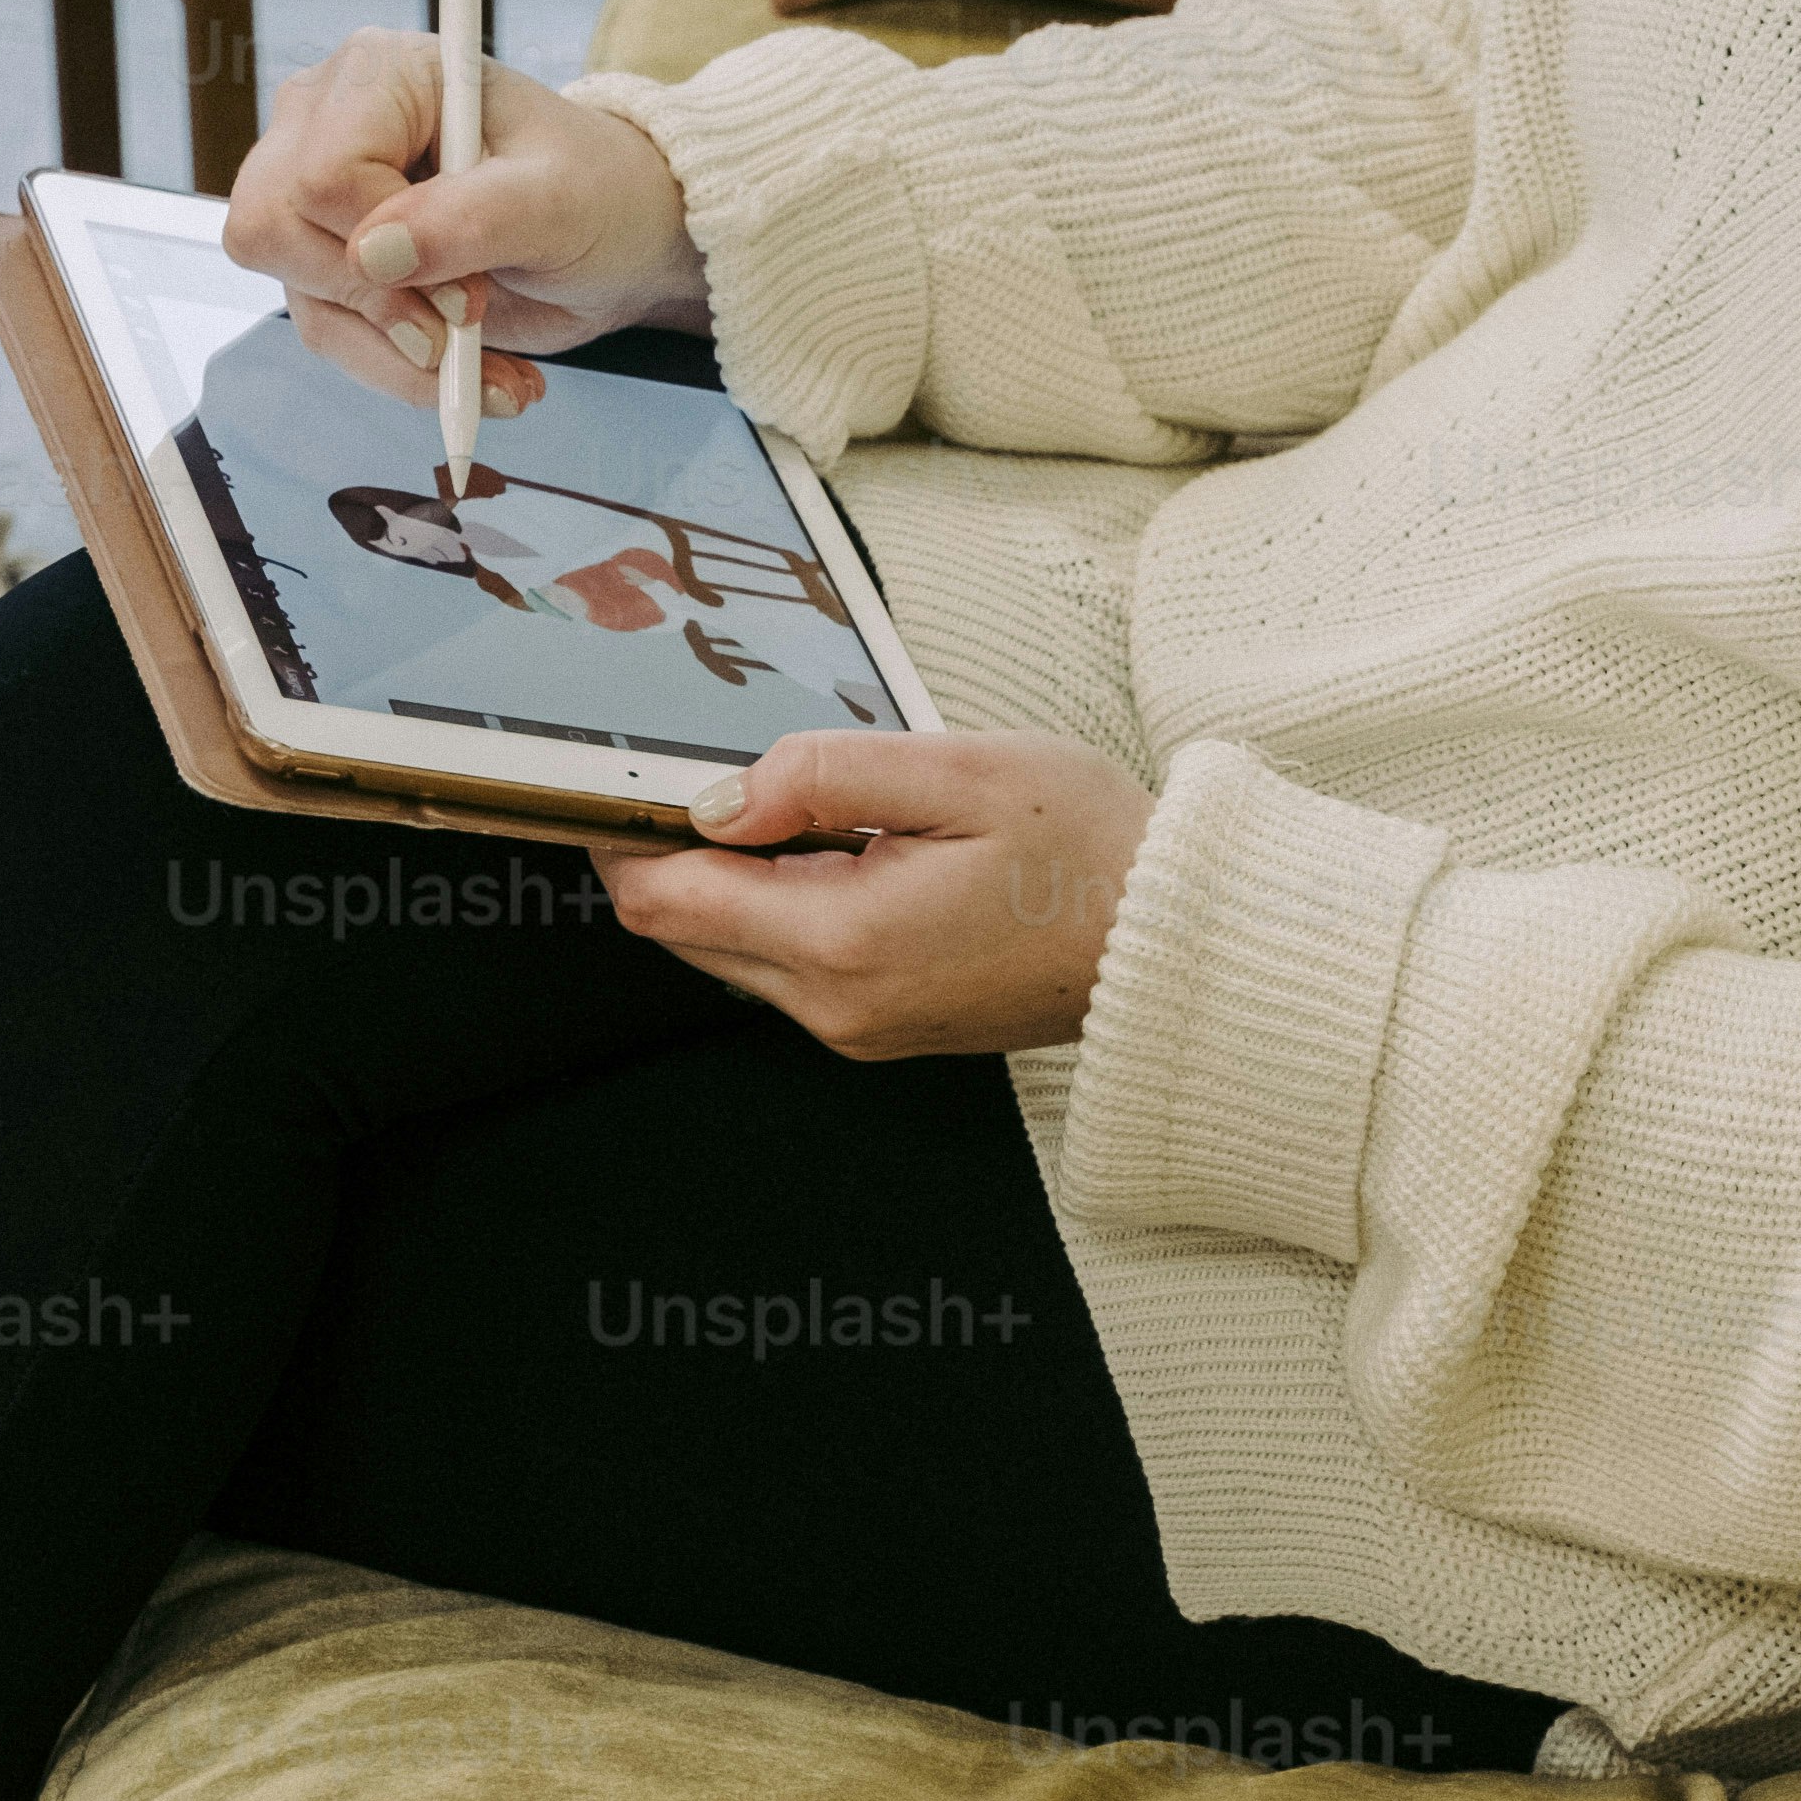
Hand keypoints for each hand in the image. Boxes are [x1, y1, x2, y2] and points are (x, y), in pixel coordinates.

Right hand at [226, 28, 706, 405]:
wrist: (614, 236)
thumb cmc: (596, 192)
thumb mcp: (558, 202)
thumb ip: (470, 219)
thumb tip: (374, 255)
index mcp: (381, 74)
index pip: (321, 176)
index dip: (384, 246)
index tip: (473, 284)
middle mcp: (327, 121)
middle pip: (274, 231)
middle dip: (379, 304)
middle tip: (472, 321)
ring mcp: (317, 191)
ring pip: (300, 296)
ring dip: (399, 355)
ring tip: (489, 363)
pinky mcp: (329, 256)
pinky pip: (327, 330)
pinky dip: (399, 368)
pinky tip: (469, 369)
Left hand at [598, 733, 1155, 1058]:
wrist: (1175, 947)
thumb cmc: (1091, 853)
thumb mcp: (960, 771)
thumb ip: (825, 773)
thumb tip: (720, 795)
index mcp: (845, 941)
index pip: (666, 899)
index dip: (625, 833)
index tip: (625, 776)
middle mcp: (836, 1006)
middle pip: (683, 932)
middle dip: (676, 853)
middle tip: (706, 772)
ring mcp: (859, 1028)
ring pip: (731, 952)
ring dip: (732, 883)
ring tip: (793, 808)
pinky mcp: (882, 1029)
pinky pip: (789, 970)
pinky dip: (783, 910)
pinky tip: (841, 855)